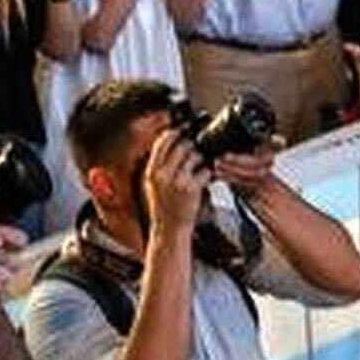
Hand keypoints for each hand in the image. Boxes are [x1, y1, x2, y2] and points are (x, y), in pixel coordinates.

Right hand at [140, 125, 209, 241]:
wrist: (169, 232)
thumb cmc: (164, 209)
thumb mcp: (153, 185)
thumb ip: (159, 165)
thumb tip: (169, 141)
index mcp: (151, 172)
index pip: (162, 141)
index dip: (175, 132)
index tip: (185, 128)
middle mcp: (162, 175)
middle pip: (181, 145)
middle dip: (192, 145)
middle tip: (197, 150)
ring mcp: (176, 181)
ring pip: (194, 156)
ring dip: (201, 160)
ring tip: (201, 168)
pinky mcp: (191, 189)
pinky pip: (205, 171)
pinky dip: (208, 174)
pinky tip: (206, 179)